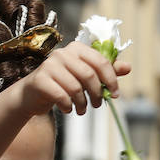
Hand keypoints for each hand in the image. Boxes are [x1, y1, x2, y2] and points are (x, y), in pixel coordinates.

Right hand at [12, 41, 130, 116]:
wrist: (32, 95)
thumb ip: (104, 72)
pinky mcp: (40, 80)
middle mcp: (62, 54)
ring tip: (82, 110)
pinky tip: (68, 109)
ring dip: (82, 104)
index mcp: (76, 49)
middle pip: (89, 76)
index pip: (100, 62)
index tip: (116, 94)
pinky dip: (68, 107)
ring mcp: (49, 66)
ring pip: (75, 88)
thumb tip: (128, 67)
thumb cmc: (62, 84)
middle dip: (97, 94)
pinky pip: (61, 96)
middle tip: (97, 105)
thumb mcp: (84, 77)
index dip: (111, 79)